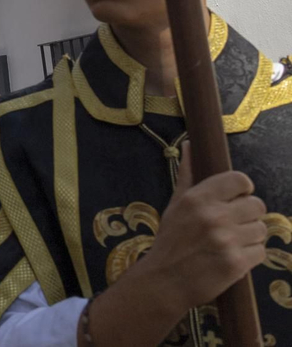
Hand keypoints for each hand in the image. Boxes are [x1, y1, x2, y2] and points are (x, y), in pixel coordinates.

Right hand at [134, 145, 267, 310]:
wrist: (165, 280)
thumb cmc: (171, 240)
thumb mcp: (175, 205)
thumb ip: (188, 175)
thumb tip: (190, 145)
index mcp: (197, 198)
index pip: (240, 180)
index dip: (243, 190)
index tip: (236, 199)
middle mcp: (213, 216)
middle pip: (257, 205)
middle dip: (248, 215)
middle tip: (233, 225)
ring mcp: (226, 240)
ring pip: (261, 229)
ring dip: (251, 236)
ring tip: (232, 243)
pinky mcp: (236, 263)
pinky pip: (261, 251)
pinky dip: (251, 256)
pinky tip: (234, 257)